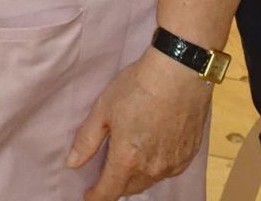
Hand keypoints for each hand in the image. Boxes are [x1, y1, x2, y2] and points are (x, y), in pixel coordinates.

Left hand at [65, 50, 211, 199]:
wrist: (180, 72)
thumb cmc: (139, 86)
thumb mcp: (104, 108)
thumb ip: (87, 140)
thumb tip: (72, 163)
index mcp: (127, 159)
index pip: (108, 192)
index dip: (96, 197)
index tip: (89, 196)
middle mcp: (152, 168)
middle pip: (129, 188)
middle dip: (116, 184)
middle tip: (107, 171)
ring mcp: (172, 163)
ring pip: (149, 180)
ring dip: (137, 175)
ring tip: (130, 158)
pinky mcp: (188, 155)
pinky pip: (167, 170)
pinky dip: (157, 166)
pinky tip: (153, 149)